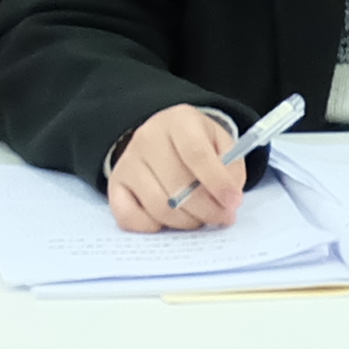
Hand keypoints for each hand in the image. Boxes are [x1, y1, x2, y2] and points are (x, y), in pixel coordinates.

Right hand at [104, 103, 247, 233]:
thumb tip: (227, 200)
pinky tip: (168, 221)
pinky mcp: (115, 184)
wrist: (165, 139)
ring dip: (186, 221)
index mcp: (179, 120)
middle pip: (177, 185)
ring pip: (158, 206)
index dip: (217, 182)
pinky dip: (151, 227)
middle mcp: (148, 137)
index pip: (196, 154)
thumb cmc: (199, 145)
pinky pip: (128, 217)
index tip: (233, 203)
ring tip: (200, 218)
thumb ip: (231, 169)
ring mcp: (128, 161)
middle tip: (223, 217)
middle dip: (206, 209)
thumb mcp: (222, 145)